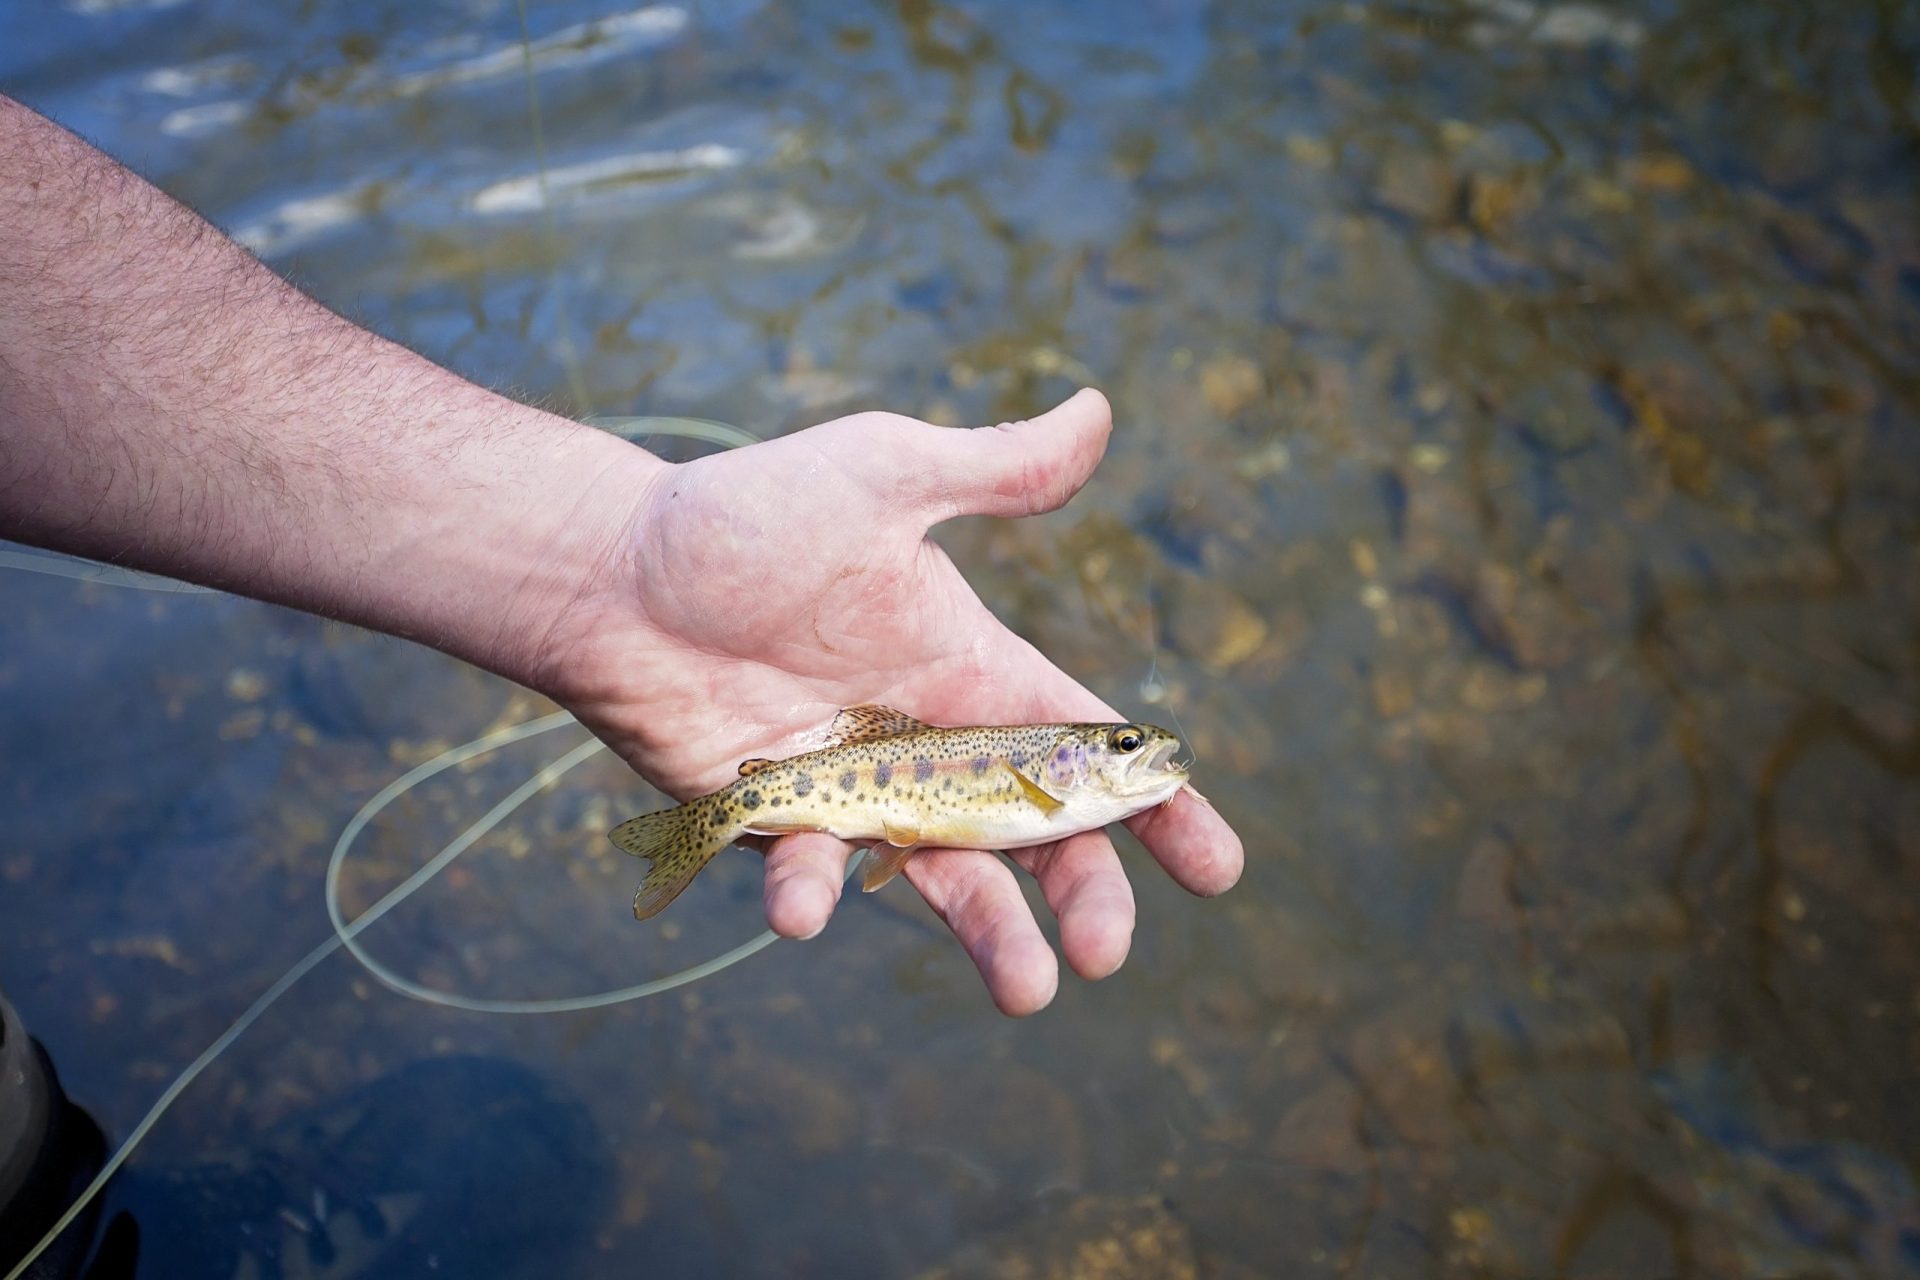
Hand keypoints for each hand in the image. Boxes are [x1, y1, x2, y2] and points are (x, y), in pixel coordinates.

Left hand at [541, 389, 1243, 1014]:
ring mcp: (860, 794)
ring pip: (947, 884)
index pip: (1089, 747)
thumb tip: (1101, 409)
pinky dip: (818, 898)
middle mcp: (932, 745)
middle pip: (1039, 837)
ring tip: (1027, 992)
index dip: (1159, 806)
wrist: (615, 571)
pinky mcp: (782, 826)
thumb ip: (993, 471)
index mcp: (976, 671)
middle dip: (1086, 894)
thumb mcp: (884, 477)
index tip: (1217, 867)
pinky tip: (805, 906)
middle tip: (1106, 951)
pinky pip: (816, 877)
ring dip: (991, 938)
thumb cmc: (748, 518)